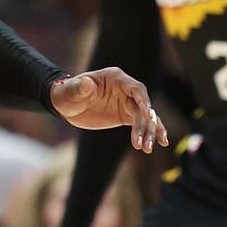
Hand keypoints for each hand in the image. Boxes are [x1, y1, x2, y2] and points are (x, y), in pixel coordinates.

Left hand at [49, 67, 169, 151]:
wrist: (65, 105)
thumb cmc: (67, 93)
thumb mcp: (71, 91)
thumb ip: (80, 87)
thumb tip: (87, 83)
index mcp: (116, 78)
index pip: (136, 89)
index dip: (144, 102)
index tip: (148, 116)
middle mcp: (125, 89)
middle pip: (143, 106)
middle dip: (146, 124)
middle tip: (145, 143)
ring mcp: (127, 103)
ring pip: (145, 117)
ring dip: (149, 132)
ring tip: (148, 149)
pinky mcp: (125, 116)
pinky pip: (142, 124)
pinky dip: (149, 133)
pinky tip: (160, 144)